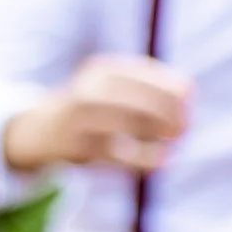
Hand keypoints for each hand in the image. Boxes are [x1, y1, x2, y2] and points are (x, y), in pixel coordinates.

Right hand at [1, 54, 195, 173]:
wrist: (40, 130)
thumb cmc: (92, 106)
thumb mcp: (113, 86)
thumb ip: (149, 86)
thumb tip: (190, 93)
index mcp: (104, 70)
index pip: (148, 75)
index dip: (174, 89)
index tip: (190, 101)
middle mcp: (91, 90)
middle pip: (141, 100)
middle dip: (171, 114)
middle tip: (185, 126)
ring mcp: (83, 119)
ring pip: (132, 125)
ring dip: (161, 135)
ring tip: (177, 140)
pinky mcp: (81, 148)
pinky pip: (121, 155)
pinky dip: (146, 159)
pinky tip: (164, 161)